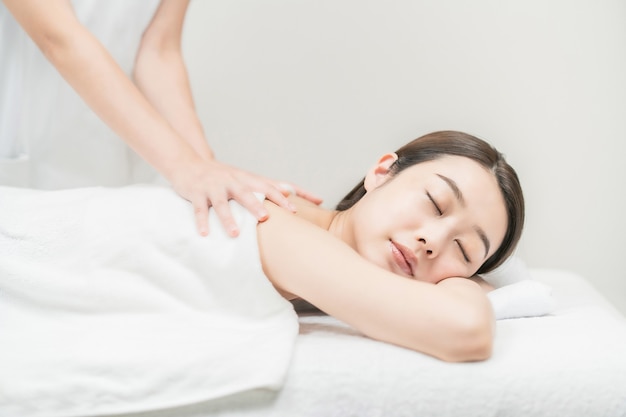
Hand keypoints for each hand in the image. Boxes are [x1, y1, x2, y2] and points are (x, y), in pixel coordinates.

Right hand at [170, 159, 322, 236]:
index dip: (292, 194)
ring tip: (236, 234)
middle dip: (259, 205)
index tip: (307, 206)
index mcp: (249, 179)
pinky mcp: (197, 194)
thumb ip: (267, 186)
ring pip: (223, 203)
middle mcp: (234, 181)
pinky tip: (205, 234)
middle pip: (249, 192)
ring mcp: (215, 187)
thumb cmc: (223, 176)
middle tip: (268, 218)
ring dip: (229, 218)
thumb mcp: (245, 179)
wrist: (188, 163)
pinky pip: (200, 209)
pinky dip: (202, 222)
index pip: (274, 185)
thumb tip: (293, 193)